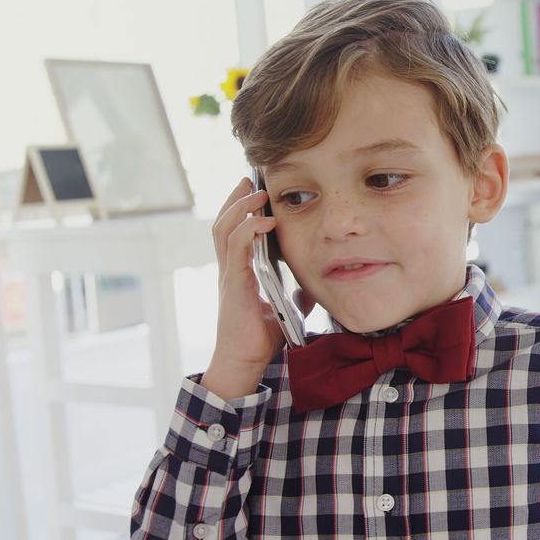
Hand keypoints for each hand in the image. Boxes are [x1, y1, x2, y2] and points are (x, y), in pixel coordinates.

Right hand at [202, 177, 315, 398]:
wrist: (247, 361)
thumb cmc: (262, 338)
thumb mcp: (287, 308)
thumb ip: (297, 294)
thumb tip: (314, 286)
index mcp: (240, 273)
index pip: (234, 232)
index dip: (241, 210)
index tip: (255, 190)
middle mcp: (230, 269)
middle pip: (224, 223)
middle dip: (236, 198)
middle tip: (250, 178)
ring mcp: (229, 275)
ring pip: (224, 229)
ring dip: (239, 206)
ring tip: (255, 190)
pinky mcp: (234, 283)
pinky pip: (236, 248)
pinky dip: (248, 230)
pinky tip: (264, 220)